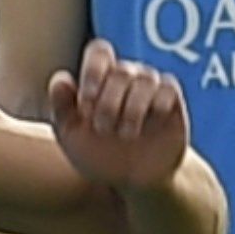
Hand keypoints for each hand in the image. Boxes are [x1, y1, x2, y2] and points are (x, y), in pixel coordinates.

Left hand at [48, 37, 187, 195]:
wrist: (130, 181)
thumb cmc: (97, 154)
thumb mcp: (71, 137)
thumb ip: (62, 107)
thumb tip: (62, 79)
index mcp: (100, 78)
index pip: (100, 52)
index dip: (93, 72)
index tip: (85, 105)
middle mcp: (128, 77)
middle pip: (121, 70)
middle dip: (109, 101)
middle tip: (102, 129)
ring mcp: (151, 88)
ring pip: (146, 79)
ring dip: (132, 108)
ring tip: (124, 134)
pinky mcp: (172, 103)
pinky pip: (168, 89)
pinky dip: (156, 106)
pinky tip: (148, 126)